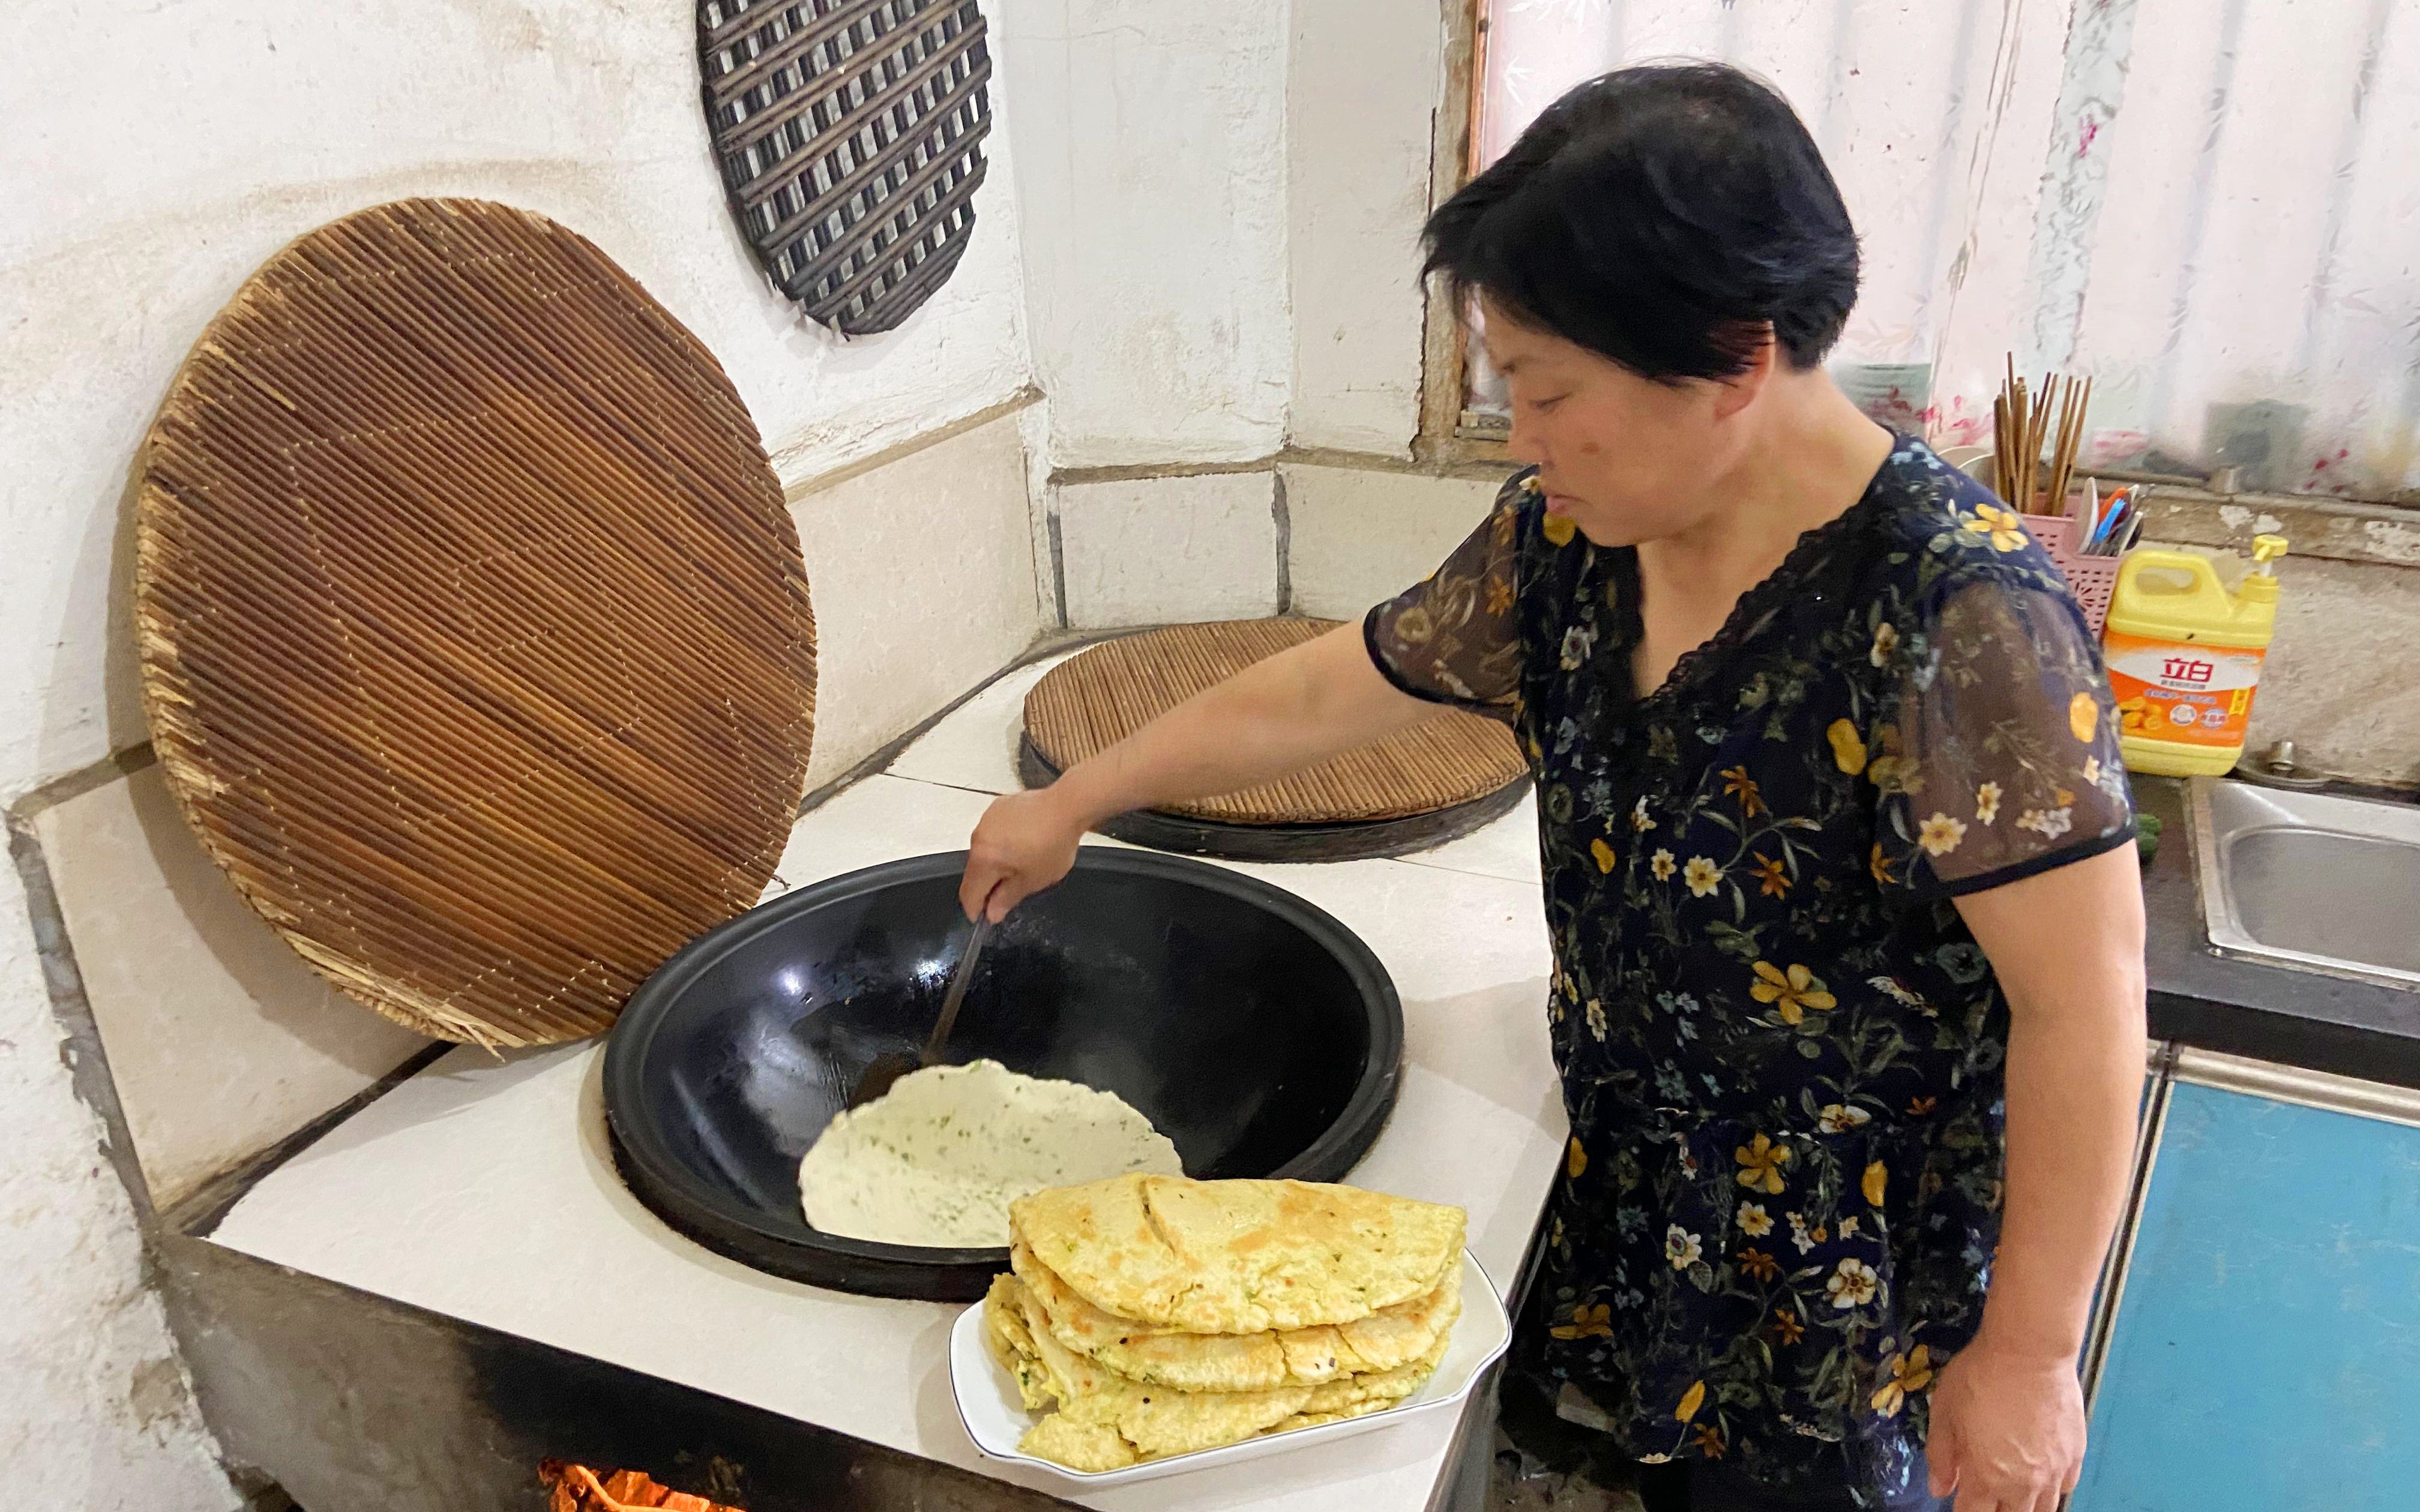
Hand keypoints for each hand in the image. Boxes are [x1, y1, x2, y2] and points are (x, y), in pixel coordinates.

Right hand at [960, 788, 1088, 921]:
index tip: (984, 917)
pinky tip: (1023, 843)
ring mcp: (986, 820)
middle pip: (974, 872)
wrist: (1066, 806)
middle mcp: (978, 839)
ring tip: (1022, 863)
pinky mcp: (997, 808)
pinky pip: (992, 833)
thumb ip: (1007, 899)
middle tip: (1010, 892)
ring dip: (995, 863)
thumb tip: (991, 913)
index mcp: (984, 860)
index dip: (975, 910)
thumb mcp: (1033, 881)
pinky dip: (1002, 843)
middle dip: (988, 886)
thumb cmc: (1053, 844)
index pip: (969, 893)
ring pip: (983, 852)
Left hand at [1925, 1333, 2085, 1510]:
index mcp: (1986, 1478)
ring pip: (2044, 1509)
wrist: (2029, 1352)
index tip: (1960, 1497)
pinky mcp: (2075, 1454)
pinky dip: (2052, 1487)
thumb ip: (1941, 1456)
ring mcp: (2054, 1471)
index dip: (1964, 1509)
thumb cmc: (1980, 1377)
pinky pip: (2065, 1486)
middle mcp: (2024, 1484)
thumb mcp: (1944, 1413)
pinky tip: (2042, 1471)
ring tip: (2014, 1490)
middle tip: (1987, 1494)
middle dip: (1996, 1510)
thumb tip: (1939, 1488)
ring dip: (2026, 1504)